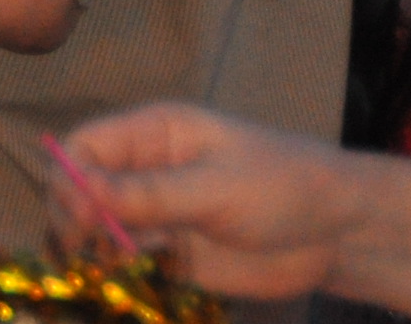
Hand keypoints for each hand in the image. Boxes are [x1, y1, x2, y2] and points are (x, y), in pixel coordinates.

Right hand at [49, 104, 359, 299]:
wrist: (339, 234)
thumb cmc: (283, 187)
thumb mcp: (216, 186)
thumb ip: (150, 193)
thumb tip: (79, 192)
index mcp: (152, 134)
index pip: (84, 146)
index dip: (70, 177)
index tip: (80, 214)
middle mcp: (145, 170)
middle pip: (81, 187)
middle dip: (75, 215)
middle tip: (89, 247)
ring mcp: (157, 213)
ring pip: (98, 227)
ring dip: (96, 247)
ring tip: (116, 263)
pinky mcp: (172, 251)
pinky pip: (128, 260)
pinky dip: (120, 271)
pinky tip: (134, 276)